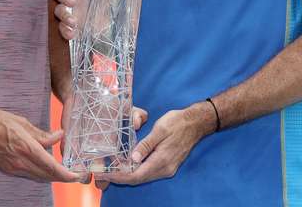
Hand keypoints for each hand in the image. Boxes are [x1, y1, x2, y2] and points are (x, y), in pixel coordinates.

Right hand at [0, 107, 82, 182]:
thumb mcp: (22, 122)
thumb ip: (42, 134)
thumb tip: (59, 137)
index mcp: (26, 148)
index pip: (51, 167)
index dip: (67, 174)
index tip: (77, 175)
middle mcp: (19, 162)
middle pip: (47, 177)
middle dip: (62, 177)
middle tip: (74, 174)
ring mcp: (12, 168)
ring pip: (37, 177)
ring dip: (51, 176)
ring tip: (62, 170)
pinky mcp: (6, 169)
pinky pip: (27, 174)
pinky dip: (39, 172)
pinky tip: (43, 165)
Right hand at [45, 0, 129, 40]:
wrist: (121, 25)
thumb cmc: (118, 1)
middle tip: (72, 2)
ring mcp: (73, 11)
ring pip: (59, 10)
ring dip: (64, 15)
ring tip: (74, 22)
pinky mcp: (74, 28)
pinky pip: (63, 29)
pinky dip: (65, 31)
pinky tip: (72, 33)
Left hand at [95, 103, 211, 187]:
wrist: (195, 123)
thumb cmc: (177, 123)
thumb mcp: (160, 130)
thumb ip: (146, 145)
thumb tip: (133, 159)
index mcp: (162, 161)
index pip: (136, 175)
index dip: (120, 177)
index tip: (107, 175)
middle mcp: (165, 169)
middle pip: (139, 179)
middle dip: (121, 177)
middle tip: (105, 173)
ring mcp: (167, 168)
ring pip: (144, 177)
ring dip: (129, 175)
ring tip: (113, 169)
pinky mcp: (168, 165)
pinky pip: (149, 172)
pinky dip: (137, 170)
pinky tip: (128, 164)